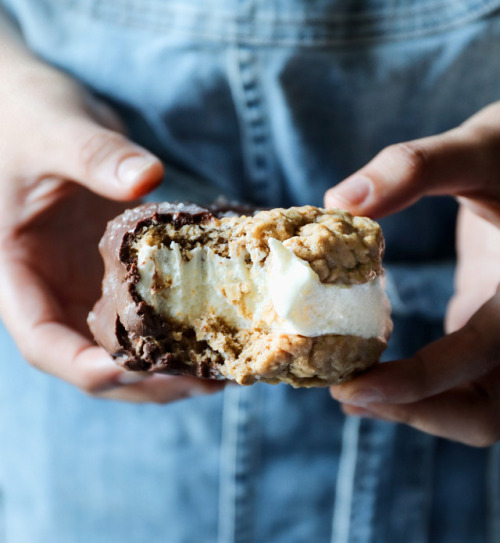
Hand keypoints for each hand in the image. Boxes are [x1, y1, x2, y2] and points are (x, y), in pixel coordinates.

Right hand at [0, 21, 222, 402]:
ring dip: (170, 369)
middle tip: (203, 381)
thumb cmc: (26, 117)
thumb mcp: (53, 130)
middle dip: (145, 381)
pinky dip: (180, 332)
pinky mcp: (118, 274)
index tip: (132, 370)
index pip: (42, 340)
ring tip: (222, 370)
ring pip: (125, 349)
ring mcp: (88, 286)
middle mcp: (53, 291)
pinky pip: (149, 315)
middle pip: (92, 362)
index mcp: (17, 273)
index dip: (84, 365)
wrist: (40, 112)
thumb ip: (92, 154)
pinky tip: (219, 332)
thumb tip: (146, 176)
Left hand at [325, 102, 499, 445]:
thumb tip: (339, 199)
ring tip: (350, 394)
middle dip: (416, 412)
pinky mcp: (490, 330)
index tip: (353, 387)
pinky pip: (463, 382)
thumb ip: (416, 168)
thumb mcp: (479, 149)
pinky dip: (420, 391)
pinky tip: (374, 378)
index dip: (420, 383)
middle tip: (346, 393)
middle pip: (488, 411)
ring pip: (476, 407)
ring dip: (415, 409)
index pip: (482, 354)